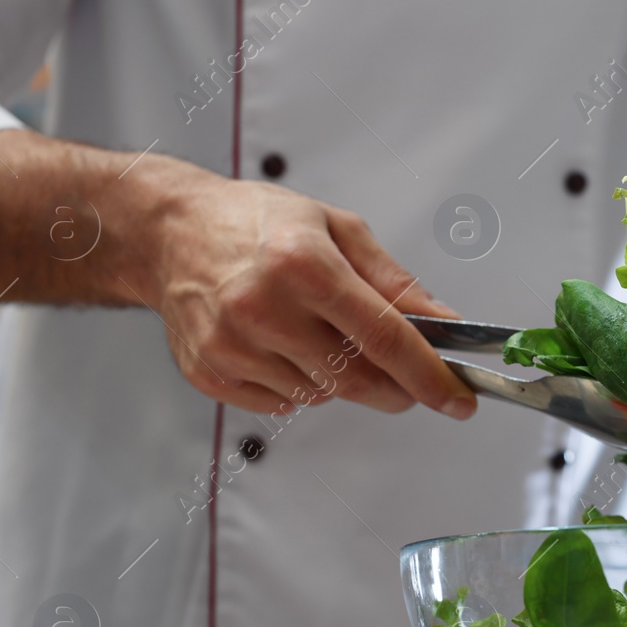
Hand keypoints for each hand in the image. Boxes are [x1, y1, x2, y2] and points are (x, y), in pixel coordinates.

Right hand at [134, 160, 476, 417]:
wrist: (168, 232)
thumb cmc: (254, 222)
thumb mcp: (337, 229)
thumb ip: (395, 282)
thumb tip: (443, 325)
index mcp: (303, 265)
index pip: (385, 337)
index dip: (429, 375)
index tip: (458, 399)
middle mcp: (263, 308)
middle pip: (357, 380)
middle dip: (395, 388)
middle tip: (407, 379)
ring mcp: (231, 346)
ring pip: (321, 395)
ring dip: (340, 378)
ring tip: (316, 332)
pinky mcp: (210, 373)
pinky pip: (282, 404)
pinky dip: (298, 385)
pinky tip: (281, 346)